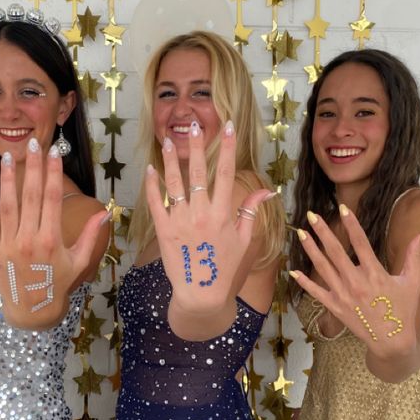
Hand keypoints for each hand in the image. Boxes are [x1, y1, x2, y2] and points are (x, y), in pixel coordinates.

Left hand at [0, 141, 107, 328]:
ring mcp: (8, 246)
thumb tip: (105, 213)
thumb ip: (90, 236)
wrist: (33, 312)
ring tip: (7, 158)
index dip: (53, 173)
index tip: (54, 153)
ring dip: (6, 180)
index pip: (52, 198)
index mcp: (51, 240)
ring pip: (7, 206)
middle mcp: (29, 240)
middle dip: (32, 167)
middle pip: (30, 196)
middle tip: (32, 145)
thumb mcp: (79, 262)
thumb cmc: (58, 284)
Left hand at [145, 121, 274, 327]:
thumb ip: (250, 212)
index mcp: (223, 214)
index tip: (227, 126)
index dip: (227, 147)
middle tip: (193, 125)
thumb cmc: (225, 268)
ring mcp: (180, 221)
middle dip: (197, 146)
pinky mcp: (163, 231)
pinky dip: (152, 185)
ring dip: (170, 160)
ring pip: (174, 183)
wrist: (201, 295)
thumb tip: (267, 191)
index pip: (226, 173)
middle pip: (198, 172)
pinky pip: (155, 203)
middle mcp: (201, 214)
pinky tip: (151, 169)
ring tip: (167, 140)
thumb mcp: (244, 240)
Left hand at [290, 205, 419, 360]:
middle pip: (335, 252)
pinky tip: (293, 271)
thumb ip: (415, 255)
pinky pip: (316, 293)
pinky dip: (304, 282)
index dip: (351, 224)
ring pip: (323, 268)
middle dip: (322, 232)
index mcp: (375, 274)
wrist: (392, 341)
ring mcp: (343, 295)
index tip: (342, 208)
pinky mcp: (336, 308)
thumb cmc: (404, 310)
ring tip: (301, 233)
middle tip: (312, 215)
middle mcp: (356, 282)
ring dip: (311, 249)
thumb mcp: (413, 281)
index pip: (361, 243)